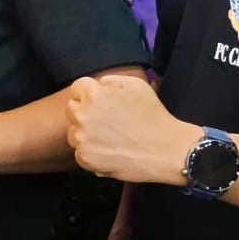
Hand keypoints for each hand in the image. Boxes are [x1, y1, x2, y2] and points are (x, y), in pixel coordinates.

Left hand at [66, 75, 194, 184]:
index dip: (90, 94)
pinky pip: (80, 152)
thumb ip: (108, 81)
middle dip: (86, 112)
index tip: (102, 103)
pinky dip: (91, 152)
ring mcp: (82, 138)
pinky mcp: (85, 158)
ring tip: (109, 137)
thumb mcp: (134, 84)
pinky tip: (109, 151)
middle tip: (106, 121)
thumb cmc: (153, 114)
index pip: (78, 88)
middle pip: (72, 109)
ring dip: (85, 133)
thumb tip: (96, 85)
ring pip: (73, 132)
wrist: (166, 149)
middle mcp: (82, 115)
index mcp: (92, 94)